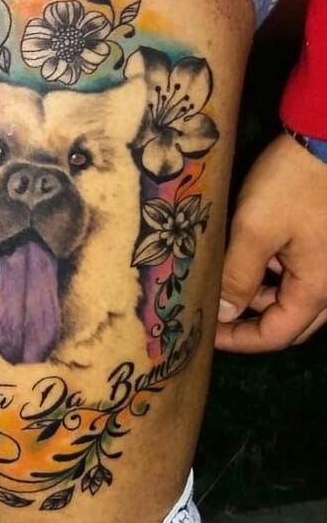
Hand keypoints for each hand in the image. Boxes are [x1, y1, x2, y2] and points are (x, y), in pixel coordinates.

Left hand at [216, 132, 326, 351]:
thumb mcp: (256, 230)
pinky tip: (243, 253)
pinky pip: (295, 268)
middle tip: (213, 313)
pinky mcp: (322, 241)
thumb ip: (238, 276)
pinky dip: (268, 269)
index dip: (239, 340)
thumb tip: (227, 313)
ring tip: (219, 280)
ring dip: (256, 292)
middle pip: (288, 319)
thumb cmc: (293, 182)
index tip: (207, 335)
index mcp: (317, 288)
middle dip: (249, 320)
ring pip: (290, 292)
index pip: (277, 334)